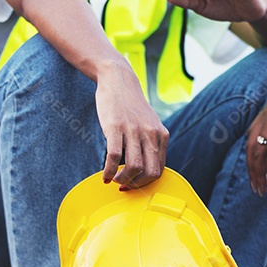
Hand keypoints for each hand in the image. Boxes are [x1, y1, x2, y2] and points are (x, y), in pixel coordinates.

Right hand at [94, 62, 169, 188]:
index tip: (133, 186)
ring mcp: (134, 130)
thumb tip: (146, 168)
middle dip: (136, 185)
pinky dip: (109, 171)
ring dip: (123, 180)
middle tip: (124, 186)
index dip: (145, 183)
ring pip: (134, 167)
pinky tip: (104, 175)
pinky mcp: (116, 127)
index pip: (159, 170)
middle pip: (150, 172)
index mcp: (161, 135)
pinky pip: (115, 157)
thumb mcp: (149, 123)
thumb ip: (152, 142)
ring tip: (113, 179)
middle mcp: (151, 134)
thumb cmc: (131, 106)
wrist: (118, 80)